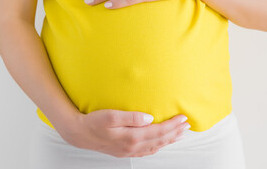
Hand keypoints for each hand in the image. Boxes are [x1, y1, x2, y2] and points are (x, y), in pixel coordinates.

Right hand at [61, 109, 189, 157]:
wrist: (79, 134)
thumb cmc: (94, 122)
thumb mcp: (111, 116)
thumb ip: (132, 117)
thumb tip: (150, 118)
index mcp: (131, 137)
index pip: (158, 131)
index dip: (172, 125)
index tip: (183, 118)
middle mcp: (133, 146)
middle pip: (160, 140)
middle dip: (175, 132)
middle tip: (187, 125)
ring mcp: (129, 150)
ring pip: (155, 146)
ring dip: (168, 140)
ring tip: (179, 134)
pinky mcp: (125, 151)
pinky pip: (146, 151)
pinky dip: (157, 146)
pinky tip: (160, 143)